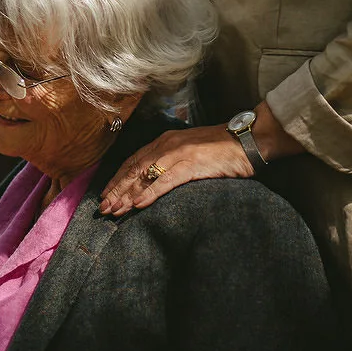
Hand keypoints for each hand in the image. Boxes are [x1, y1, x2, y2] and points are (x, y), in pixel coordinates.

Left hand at [99, 125, 254, 215]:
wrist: (248, 140)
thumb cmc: (222, 149)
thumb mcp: (190, 152)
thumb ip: (172, 162)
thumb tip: (155, 180)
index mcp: (165, 142)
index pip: (133, 161)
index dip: (117, 179)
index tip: (104, 196)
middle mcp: (167, 145)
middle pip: (133, 169)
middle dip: (116, 190)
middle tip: (103, 209)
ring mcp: (178, 154)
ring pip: (144, 175)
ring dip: (127, 194)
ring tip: (114, 210)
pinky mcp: (192, 164)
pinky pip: (166, 181)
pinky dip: (150, 193)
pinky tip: (138, 204)